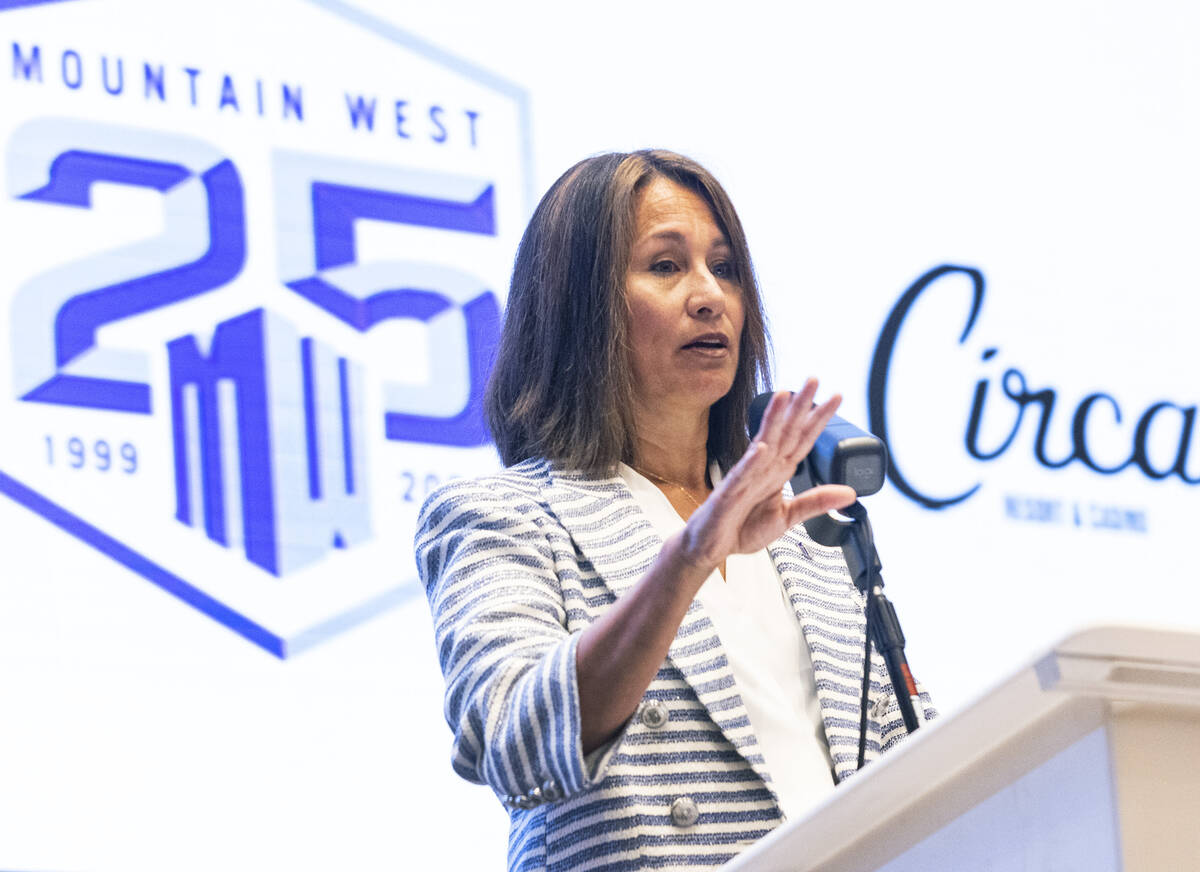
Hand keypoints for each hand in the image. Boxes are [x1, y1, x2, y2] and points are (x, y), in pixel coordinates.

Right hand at [677, 380, 856, 571]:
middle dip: (799, 406)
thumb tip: (850, 493)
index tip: (836, 397)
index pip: (803, 439)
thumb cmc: (742, 527)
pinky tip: (761, 448)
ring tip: (784, 396)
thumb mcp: (787, 517)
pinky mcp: (729, 494)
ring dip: (773, 420)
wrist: (710, 547)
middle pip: (785, 431)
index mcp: (778, 471)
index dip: (819, 419)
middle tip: (813, 380)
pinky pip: (741, 476)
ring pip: (763, 443)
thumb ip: (816, 502)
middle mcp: (763, 467)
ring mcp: (745, 478)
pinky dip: (751, 462)